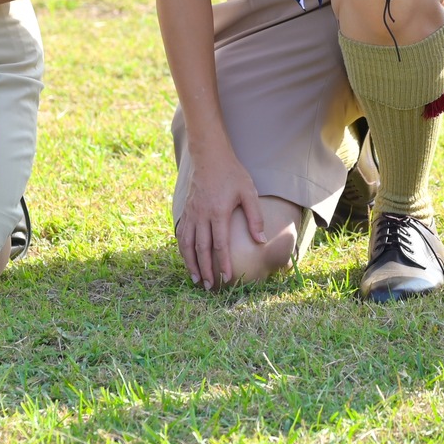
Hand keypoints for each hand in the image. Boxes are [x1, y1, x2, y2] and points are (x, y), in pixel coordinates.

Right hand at [175, 142, 264, 287]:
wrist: (210, 156)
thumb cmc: (232, 174)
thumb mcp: (249, 192)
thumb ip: (255, 217)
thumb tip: (261, 241)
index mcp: (218, 212)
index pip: (220, 245)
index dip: (223, 264)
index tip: (226, 279)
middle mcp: (201, 215)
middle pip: (202, 249)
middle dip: (206, 270)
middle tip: (209, 287)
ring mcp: (191, 213)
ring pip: (187, 244)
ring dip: (191, 263)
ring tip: (196, 279)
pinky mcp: (186, 210)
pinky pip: (181, 233)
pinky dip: (183, 249)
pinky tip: (187, 259)